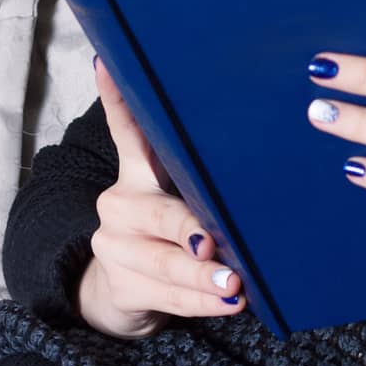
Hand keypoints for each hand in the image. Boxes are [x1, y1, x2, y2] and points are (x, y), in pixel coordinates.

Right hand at [76, 57, 245, 336]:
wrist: (125, 287)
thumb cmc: (171, 230)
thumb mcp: (179, 194)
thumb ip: (202, 175)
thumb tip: (258, 146)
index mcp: (136, 172)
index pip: (126, 130)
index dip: (115, 97)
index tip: (107, 63)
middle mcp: (119, 203)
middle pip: (158, 214)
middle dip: (189, 231)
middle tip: (213, 243)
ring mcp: (115, 246)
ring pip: (165, 261)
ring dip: (203, 277)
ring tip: (233, 284)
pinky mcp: (122, 285)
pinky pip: (168, 295)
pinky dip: (201, 302)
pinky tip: (224, 303)